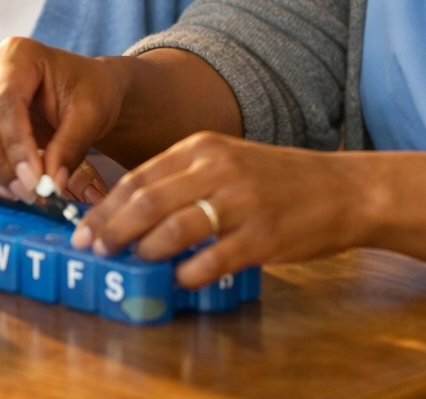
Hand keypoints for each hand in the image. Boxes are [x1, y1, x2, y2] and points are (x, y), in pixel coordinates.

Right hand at [0, 36, 128, 195]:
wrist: (82, 90)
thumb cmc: (88, 93)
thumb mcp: (90, 116)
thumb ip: (68, 148)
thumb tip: (49, 186)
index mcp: (20, 54)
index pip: (4, 102)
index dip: (15, 146)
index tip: (34, 182)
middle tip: (25, 193)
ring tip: (11, 193)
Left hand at [70, 132, 361, 288]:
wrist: (342, 189)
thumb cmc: (277, 178)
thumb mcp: (227, 160)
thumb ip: (184, 177)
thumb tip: (132, 209)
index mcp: (203, 147)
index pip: (140, 177)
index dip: (107, 206)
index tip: (84, 228)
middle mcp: (218, 169)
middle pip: (147, 201)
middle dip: (112, 229)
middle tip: (93, 250)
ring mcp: (241, 202)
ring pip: (173, 228)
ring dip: (144, 250)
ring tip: (130, 262)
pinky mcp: (262, 236)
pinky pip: (212, 260)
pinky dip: (187, 273)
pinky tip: (177, 279)